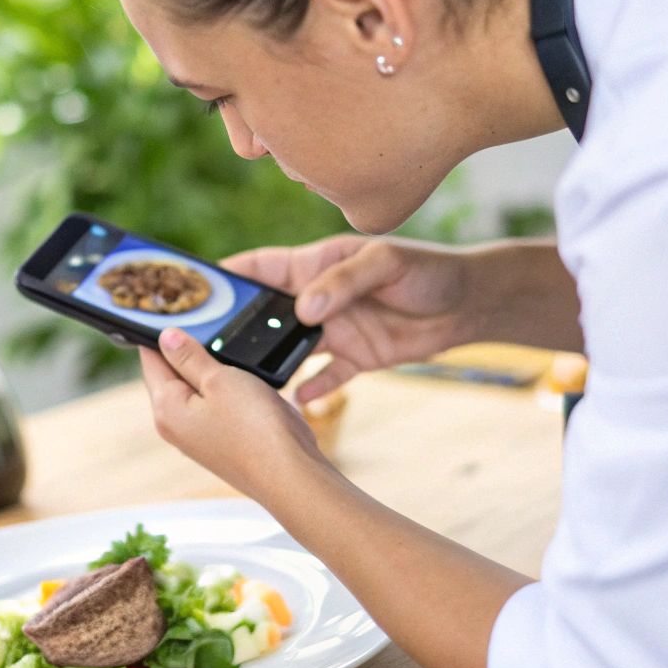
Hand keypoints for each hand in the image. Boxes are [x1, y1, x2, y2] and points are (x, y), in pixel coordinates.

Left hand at [140, 328, 326, 499]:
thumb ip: (190, 358)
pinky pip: (214, 404)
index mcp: (166, 408)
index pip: (150, 359)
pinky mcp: (221, 440)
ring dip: (207, 367)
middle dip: (183, 349)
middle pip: (170, 375)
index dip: (158, 333)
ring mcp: (198, 436)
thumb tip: (166, 337)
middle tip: (204, 320)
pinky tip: (241, 374)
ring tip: (225, 343)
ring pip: (194, 389)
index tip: (171, 310)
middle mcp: (175, 425)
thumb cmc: (255, 428)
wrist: (290, 475)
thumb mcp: (220, 379)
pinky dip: (223, 387)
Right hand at [224, 236, 473, 402]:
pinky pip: (323, 378)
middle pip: (266, 312)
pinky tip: (293, 403)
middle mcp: (318, 298)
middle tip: (205, 346)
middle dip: (237, 326)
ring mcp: (335, 330)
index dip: (228, 276)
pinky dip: (309, 390)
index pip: (261, 267)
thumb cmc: (428, 270)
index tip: (197, 290)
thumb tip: (303, 308)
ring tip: (239, 380)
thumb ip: (343, 282)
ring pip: (288, 347)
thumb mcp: (386, 264)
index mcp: (317, 264)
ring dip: (267, 361)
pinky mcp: (355, 358)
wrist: (470, 304)